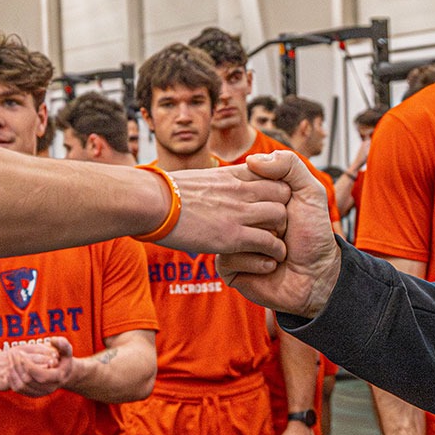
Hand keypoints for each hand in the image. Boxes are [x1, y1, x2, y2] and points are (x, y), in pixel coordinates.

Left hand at [11, 338, 73, 398]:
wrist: (63, 372)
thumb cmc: (63, 358)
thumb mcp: (66, 349)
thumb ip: (62, 343)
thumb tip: (53, 340)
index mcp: (58, 377)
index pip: (41, 375)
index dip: (29, 365)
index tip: (21, 353)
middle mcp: (50, 388)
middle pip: (28, 381)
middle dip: (18, 366)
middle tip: (12, 353)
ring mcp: (40, 392)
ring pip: (21, 386)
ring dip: (13, 372)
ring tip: (10, 359)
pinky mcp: (32, 394)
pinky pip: (18, 389)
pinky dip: (11, 379)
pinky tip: (10, 368)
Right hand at [160, 164, 291, 261]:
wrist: (150, 202)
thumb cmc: (165, 192)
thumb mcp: (198, 177)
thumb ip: (216, 181)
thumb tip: (217, 185)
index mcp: (232, 175)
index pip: (273, 174)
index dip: (277, 191)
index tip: (271, 206)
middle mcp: (240, 190)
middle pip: (284, 195)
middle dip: (285, 211)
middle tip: (275, 228)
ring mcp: (238, 212)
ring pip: (280, 217)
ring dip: (279, 233)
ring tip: (273, 245)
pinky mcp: (232, 236)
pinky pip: (268, 243)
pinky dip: (272, 252)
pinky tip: (266, 259)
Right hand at [220, 151, 341, 317]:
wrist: (317, 277)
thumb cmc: (313, 234)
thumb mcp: (309, 191)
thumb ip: (289, 165)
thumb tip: (253, 159)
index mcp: (256, 196)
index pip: (251, 180)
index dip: (273, 194)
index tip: (288, 205)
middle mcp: (241, 216)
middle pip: (245, 206)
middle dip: (274, 221)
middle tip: (285, 232)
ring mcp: (232, 241)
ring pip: (235, 232)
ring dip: (267, 244)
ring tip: (278, 250)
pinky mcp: (229, 266)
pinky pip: (230, 258)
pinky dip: (257, 263)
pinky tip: (270, 267)